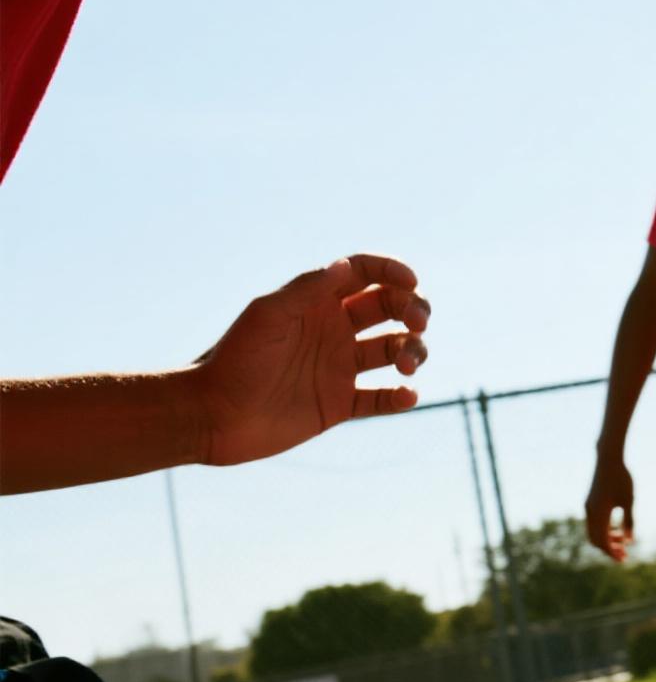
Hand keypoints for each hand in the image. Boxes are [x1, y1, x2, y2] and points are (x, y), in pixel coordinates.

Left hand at [194, 254, 427, 466]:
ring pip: (395, 350)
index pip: (365, 274)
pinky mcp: (339, 405)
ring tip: (406, 366)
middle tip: (418, 322)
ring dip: (413, 351)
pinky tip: (405, 396)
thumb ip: (307, 290)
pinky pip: (381, 399)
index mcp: (317, 304)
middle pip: (390, 308)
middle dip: (413, 309)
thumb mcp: (267, 315)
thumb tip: (346, 266)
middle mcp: (334, 331)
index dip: (392, 271)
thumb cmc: (233, 359)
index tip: (411, 281)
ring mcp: (338, 368)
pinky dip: (401, 397)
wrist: (210, 416)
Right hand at [586, 455, 634, 561]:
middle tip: (624, 554)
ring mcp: (588, 508)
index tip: (623, 559)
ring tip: (623, 541)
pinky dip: (604, 530)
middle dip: (609, 549)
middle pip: (596, 540)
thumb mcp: (629, 501)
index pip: (602, 541)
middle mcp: (590, 513)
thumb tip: (629, 541)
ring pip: (593, 532)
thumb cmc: (622, 478)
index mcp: (599, 514)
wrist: (608, 459)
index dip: (612, 552)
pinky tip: (617, 529)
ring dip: (606, 539)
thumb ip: (629, 521)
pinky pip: (594, 523)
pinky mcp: (590, 503)